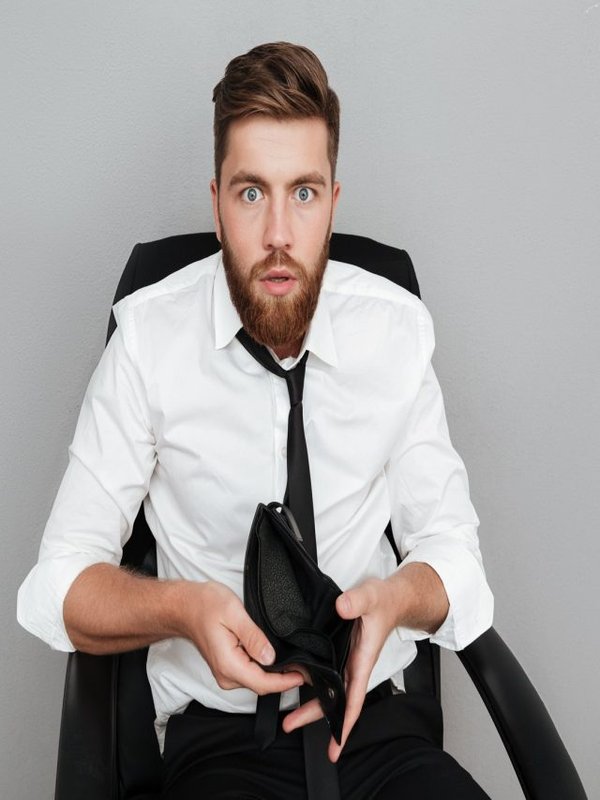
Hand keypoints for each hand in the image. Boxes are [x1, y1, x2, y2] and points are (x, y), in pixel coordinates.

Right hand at [181, 580, 304, 694]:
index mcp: (229, 664)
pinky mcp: (227, 668)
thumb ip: (253, 637)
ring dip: (275, 675)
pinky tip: (275, 658)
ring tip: (295, 661)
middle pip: (262, 685)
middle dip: (284, 679)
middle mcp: (226, 675)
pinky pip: (250, 674)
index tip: (303, 675)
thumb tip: (271, 657)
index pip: (263, 683)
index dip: (286, 682)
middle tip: (305, 666)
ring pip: (257, 681)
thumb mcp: (234, 613)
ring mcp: (226, 673)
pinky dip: (265, 669)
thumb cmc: (205, 606)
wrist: (185, 607)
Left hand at [282, 577, 395, 760]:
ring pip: (327, 688)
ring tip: (287, 715)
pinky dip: (311, 681)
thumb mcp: (371, 597)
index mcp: (363, 659)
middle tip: (290, 725)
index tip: (336, 745)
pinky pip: (325, 672)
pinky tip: (294, 683)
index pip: (354, 697)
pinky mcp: (339, 650)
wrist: (390, 598)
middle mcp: (353, 664)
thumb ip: (356, 601)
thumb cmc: (383, 601)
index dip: (344, 722)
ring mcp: (345, 658)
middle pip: (335, 699)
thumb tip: (341, 607)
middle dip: (313, 715)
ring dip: (309, 701)